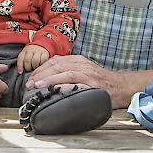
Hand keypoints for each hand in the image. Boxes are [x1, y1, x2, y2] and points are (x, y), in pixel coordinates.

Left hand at [17, 44, 48, 72]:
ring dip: (35, 66)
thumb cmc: (32, 53)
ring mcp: (38, 51)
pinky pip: (43, 60)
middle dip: (28, 67)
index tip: (20, 72)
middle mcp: (31, 50)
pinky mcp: (45, 53)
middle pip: (27, 60)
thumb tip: (20, 72)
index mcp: (25, 51)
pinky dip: (41, 64)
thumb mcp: (25, 55)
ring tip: (35, 68)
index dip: (20, 66)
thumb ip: (22, 62)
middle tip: (30, 69)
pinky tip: (41, 65)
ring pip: (35, 60)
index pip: (20, 58)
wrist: (41, 45)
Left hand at [25, 55, 152, 108]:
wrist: (123, 87)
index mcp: (78, 60)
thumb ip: (67, 71)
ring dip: (50, 79)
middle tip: (29, 84)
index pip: (55, 60)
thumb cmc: (100, 81)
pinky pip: (78, 85)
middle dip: (41, 74)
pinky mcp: (95, 86)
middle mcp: (83, 65)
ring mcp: (89, 75)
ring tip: (37, 86)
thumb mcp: (83, 71)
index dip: (40, 68)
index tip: (30, 77)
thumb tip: (45, 78)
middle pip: (57, 65)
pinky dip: (66, 87)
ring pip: (66, 73)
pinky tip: (56, 91)